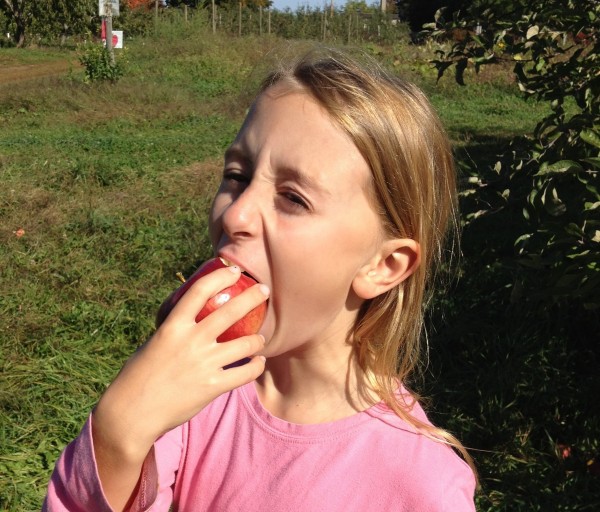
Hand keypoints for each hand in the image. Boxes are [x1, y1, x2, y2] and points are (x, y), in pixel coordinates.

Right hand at [93, 265, 268, 470]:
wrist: (132, 413)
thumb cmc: (138, 376)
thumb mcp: (154, 343)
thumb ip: (174, 331)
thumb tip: (190, 319)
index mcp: (172, 326)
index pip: (199, 291)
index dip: (219, 277)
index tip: (233, 271)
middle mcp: (191, 341)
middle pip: (230, 311)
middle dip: (252, 297)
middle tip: (265, 291)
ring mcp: (204, 364)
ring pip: (246, 343)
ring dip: (258, 339)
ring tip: (261, 338)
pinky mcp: (212, 387)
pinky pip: (245, 373)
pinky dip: (256, 366)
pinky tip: (258, 363)